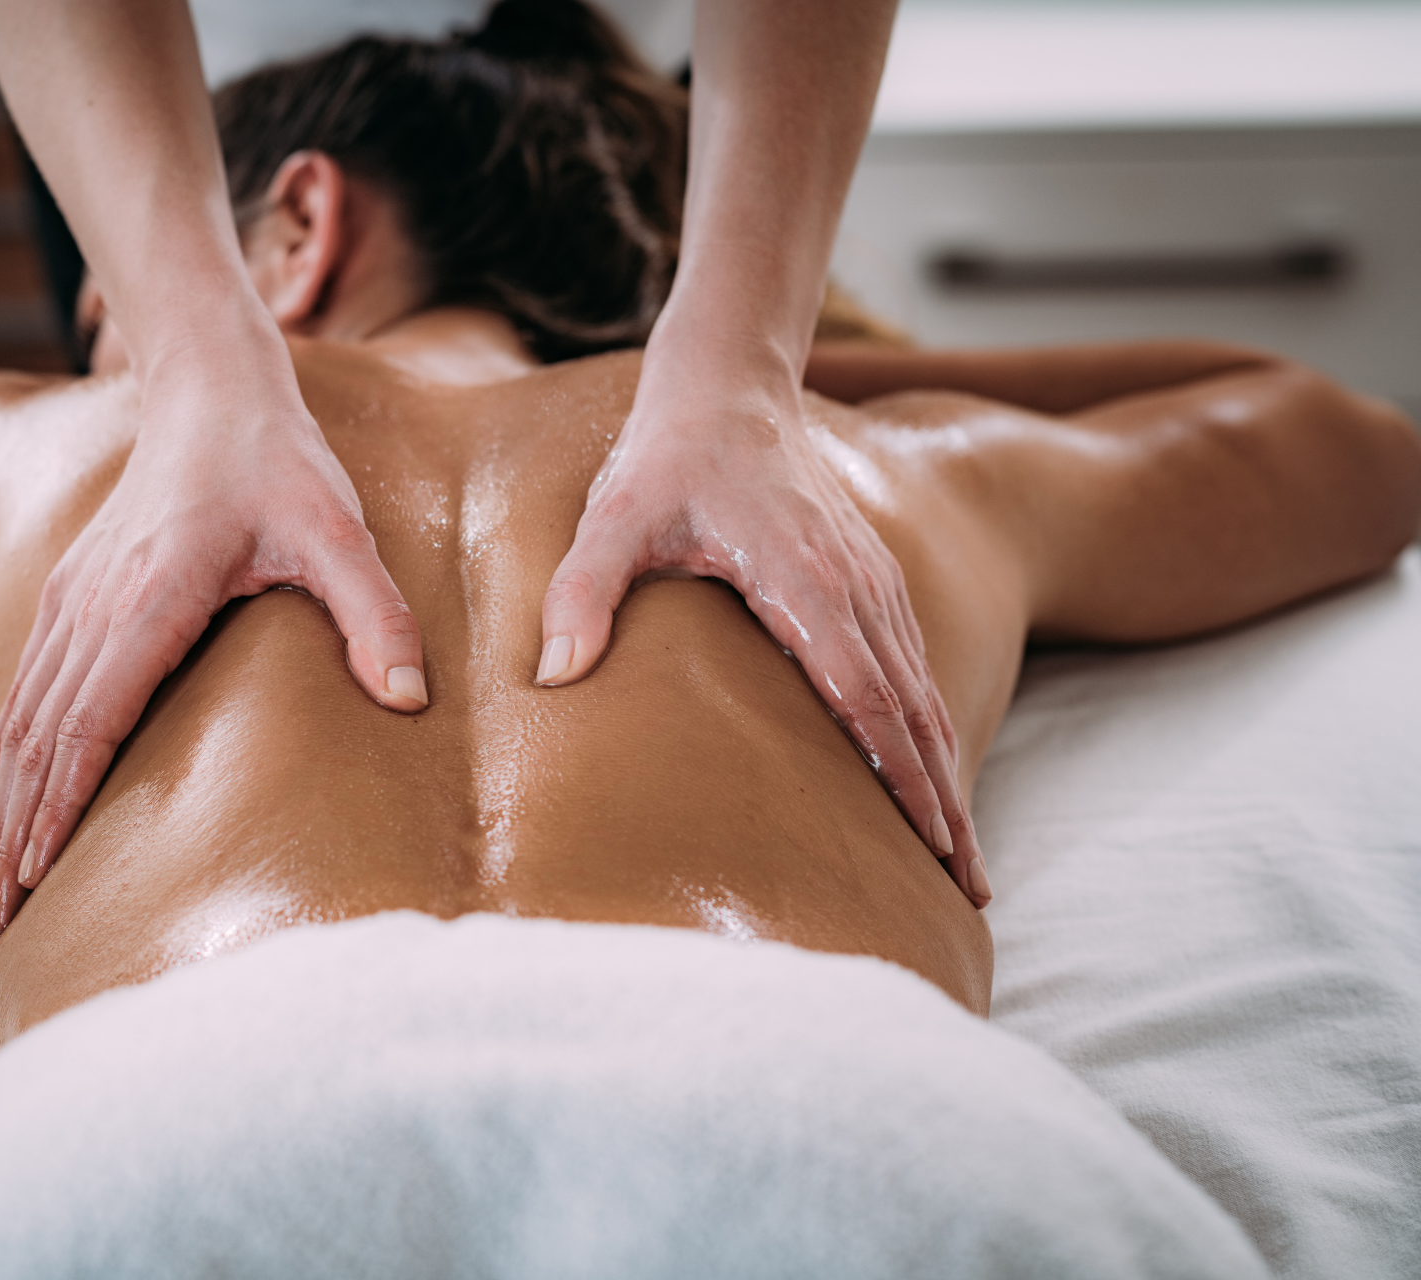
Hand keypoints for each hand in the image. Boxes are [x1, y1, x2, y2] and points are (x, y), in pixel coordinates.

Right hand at [0, 344, 426, 939]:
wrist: (213, 391)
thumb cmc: (280, 464)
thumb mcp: (340, 533)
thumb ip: (376, 613)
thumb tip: (411, 700)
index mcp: (149, 599)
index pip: (90, 722)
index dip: (60, 806)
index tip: (34, 880)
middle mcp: (94, 607)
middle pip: (37, 741)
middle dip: (14, 839)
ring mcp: (72, 601)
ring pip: (18, 721)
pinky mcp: (69, 596)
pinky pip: (22, 690)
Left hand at [534, 347, 989, 907]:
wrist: (726, 384)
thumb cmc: (666, 457)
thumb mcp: (612, 519)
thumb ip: (580, 595)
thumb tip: (552, 677)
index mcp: (806, 580)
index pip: (866, 698)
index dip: (900, 776)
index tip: (931, 845)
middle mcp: (857, 587)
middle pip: (915, 714)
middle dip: (947, 805)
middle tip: (971, 890)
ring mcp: (873, 583)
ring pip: (925, 696)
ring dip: (949, 776)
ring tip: (964, 861)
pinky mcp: (871, 580)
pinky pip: (912, 669)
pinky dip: (930, 732)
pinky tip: (934, 778)